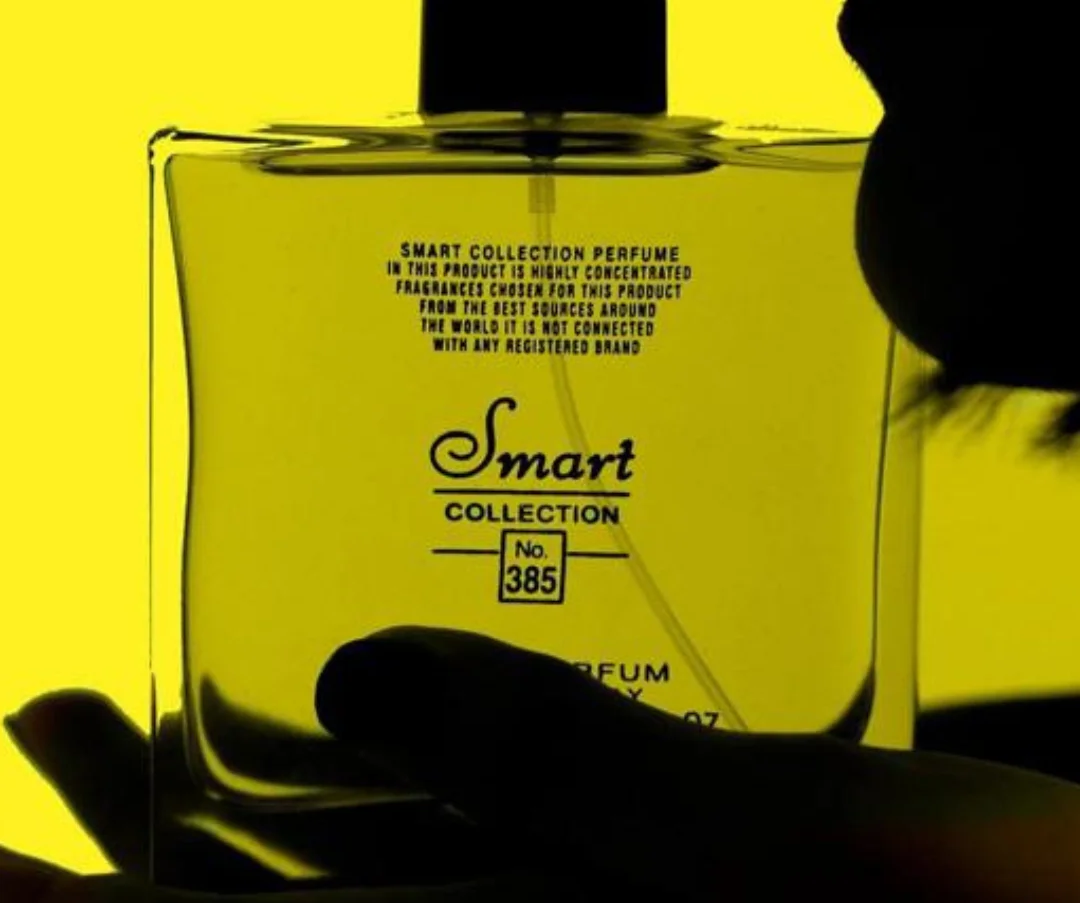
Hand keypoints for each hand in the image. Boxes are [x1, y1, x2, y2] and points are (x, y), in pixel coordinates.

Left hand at [5, 628, 1079, 901]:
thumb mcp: (764, 862)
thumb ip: (561, 774)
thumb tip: (354, 678)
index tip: (20, 771)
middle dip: (136, 834)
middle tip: (62, 706)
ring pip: (339, 891)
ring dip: (231, 807)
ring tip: (136, 709)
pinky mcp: (616, 891)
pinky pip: (454, 847)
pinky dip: (381, 783)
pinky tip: (370, 704)